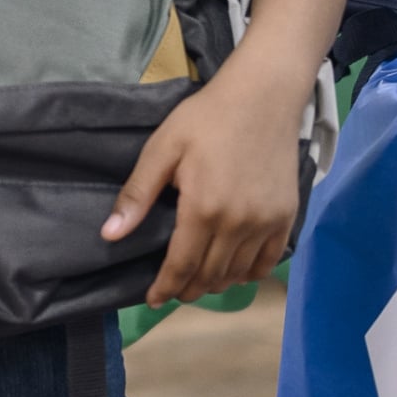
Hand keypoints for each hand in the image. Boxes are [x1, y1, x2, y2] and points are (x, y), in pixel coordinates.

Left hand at [102, 68, 302, 307]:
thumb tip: (109, 235)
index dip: (165, 287)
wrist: (263, 97)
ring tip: (198, 282)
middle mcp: (239, 224)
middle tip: (173, 291)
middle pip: (211, 275)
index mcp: (204, 209)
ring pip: (238, 272)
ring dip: (216, 283)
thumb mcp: (162, 149)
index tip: (152, 300)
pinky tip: (233, 270)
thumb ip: (138, 195)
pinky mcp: (287, 216)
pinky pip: (267, 260)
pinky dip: (249, 272)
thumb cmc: (206, 119)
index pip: (182, 265)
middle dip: (188, 289)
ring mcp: (267, 222)